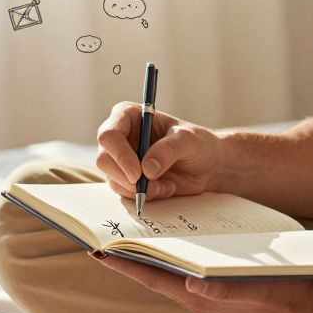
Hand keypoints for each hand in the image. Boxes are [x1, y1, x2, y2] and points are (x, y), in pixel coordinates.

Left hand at [86, 251, 312, 312]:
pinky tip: (169, 236)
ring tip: (127, 229)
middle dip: (128, 253)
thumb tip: (192, 283)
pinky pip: (185, 266)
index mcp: (200, 297)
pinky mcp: (218, 285)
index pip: (152, 277)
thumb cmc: (287, 295)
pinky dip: (170, 251)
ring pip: (167, 268)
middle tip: (103, 231)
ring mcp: (207, 292)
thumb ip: (224, 291)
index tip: (96, 249)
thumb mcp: (258, 291)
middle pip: (153, 272)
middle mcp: (197, 295)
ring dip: (147, 250)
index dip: (123, 264)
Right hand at [95, 102, 225, 201]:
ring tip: (166, 186)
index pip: (109, 135)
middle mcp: (121, 138)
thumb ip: (168, 150)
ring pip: (113, 180)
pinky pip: (125, 193)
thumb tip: (147, 170)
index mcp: (129, 116)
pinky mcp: (128, 179)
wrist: (208, 166)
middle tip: (150, 186)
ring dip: (139, 190)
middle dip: (126, 178)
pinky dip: (145, 196)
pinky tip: (166, 189)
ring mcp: (122, 160)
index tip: (138, 173)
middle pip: (104, 160)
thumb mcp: (188, 140)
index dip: (119, 155)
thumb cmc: (198, 144)